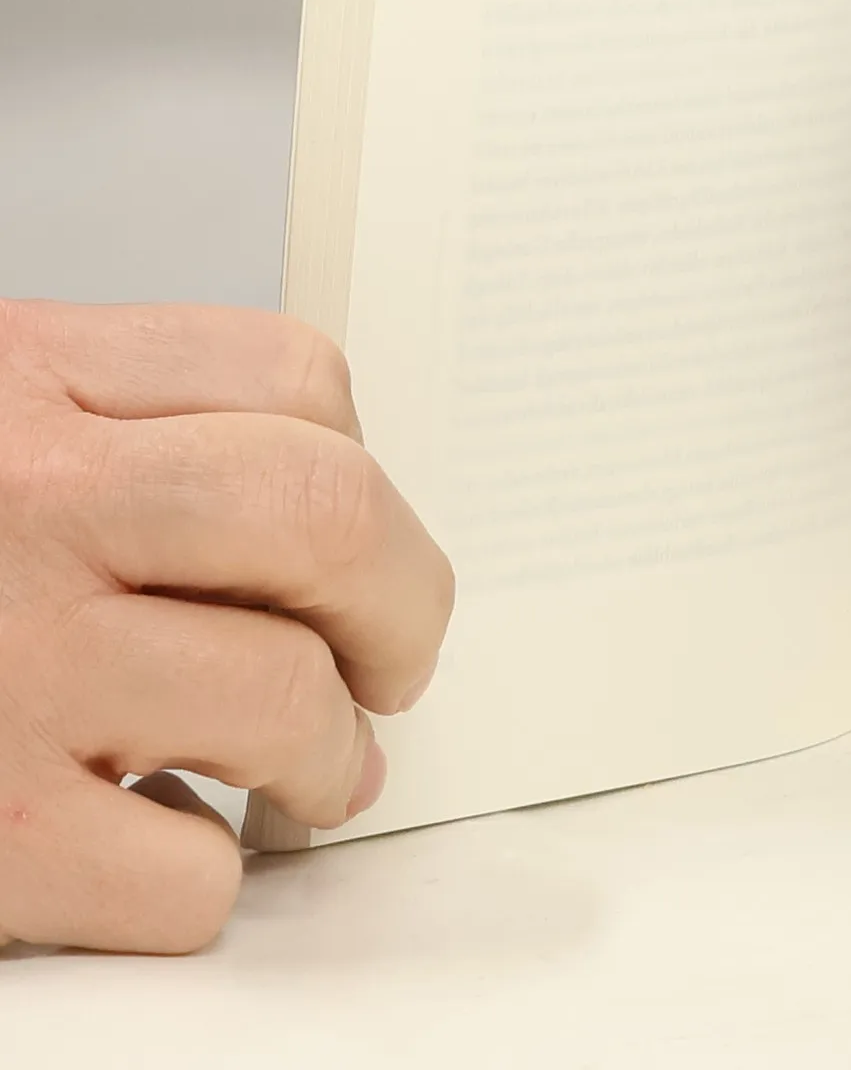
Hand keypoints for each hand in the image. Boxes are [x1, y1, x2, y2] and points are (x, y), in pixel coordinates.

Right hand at [0, 302, 452, 953]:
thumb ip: (99, 428)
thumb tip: (293, 512)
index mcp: (20, 380)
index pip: (291, 378)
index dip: (359, 464)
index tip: (360, 536)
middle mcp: (22, 505)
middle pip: (326, 519)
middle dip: (403, 601)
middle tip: (394, 658)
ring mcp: (2, 669)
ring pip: (283, 697)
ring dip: (331, 755)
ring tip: (314, 772)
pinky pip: (178, 875)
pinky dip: (199, 881)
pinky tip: (158, 850)